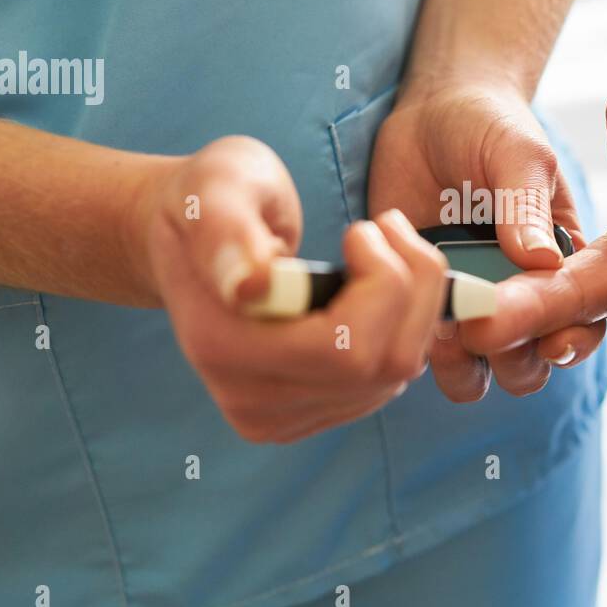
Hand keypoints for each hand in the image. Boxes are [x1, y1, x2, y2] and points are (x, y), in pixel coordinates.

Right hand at [133, 136, 450, 442]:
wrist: (190, 243)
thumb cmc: (206, 204)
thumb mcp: (212, 191)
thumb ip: (227, 231)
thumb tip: (249, 285)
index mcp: (221, 346)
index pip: (339, 347)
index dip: (377, 283)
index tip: (358, 231)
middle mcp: (252, 400)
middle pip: (378, 365)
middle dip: (408, 287)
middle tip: (386, 228)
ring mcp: (285, 415)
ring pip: (395, 374)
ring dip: (416, 302)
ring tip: (384, 247)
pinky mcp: (314, 414)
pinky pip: (391, 378)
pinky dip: (407, 324)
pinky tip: (378, 286)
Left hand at [369, 78, 606, 400]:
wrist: (428, 112)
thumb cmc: (489, 124)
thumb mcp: (518, 152)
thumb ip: (526, 203)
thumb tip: (541, 261)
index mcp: (564, 264)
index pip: (581, 320)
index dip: (570, 340)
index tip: (547, 341)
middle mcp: (523, 295)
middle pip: (533, 364)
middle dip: (515, 360)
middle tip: (483, 331)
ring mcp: (472, 304)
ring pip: (481, 374)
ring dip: (468, 368)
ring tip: (445, 333)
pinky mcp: (423, 303)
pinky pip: (424, 352)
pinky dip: (418, 348)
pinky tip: (406, 312)